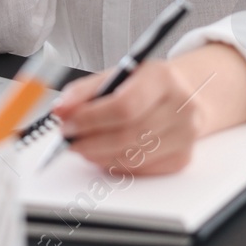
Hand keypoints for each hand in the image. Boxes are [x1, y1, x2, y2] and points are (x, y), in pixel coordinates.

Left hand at [51, 60, 203, 175]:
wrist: (183, 95)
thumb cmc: (146, 85)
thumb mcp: (117, 75)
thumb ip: (85, 91)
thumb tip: (61, 110)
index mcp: (163, 78)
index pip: (124, 105)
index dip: (91, 119)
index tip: (68, 123)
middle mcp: (181, 107)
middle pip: (126, 135)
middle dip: (89, 141)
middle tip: (68, 139)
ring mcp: (185, 135)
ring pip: (131, 157)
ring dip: (98, 155)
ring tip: (82, 146)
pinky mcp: (182, 158)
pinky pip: (139, 170)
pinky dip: (115, 164)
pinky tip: (104, 154)